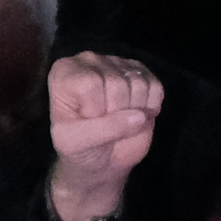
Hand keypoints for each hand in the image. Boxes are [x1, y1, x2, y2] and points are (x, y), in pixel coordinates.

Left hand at [43, 50, 164, 220]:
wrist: (101, 159)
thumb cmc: (80, 147)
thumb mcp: (75, 142)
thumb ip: (103, 128)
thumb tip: (140, 115)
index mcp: (65, 71)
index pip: (91, 82)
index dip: (95, 109)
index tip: (87, 121)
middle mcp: (90, 61)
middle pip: (118, 82)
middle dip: (115, 113)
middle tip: (105, 123)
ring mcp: (118, 64)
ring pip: (139, 83)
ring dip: (134, 111)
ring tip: (119, 119)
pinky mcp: (141, 73)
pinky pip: (155, 87)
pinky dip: (151, 107)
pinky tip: (136, 114)